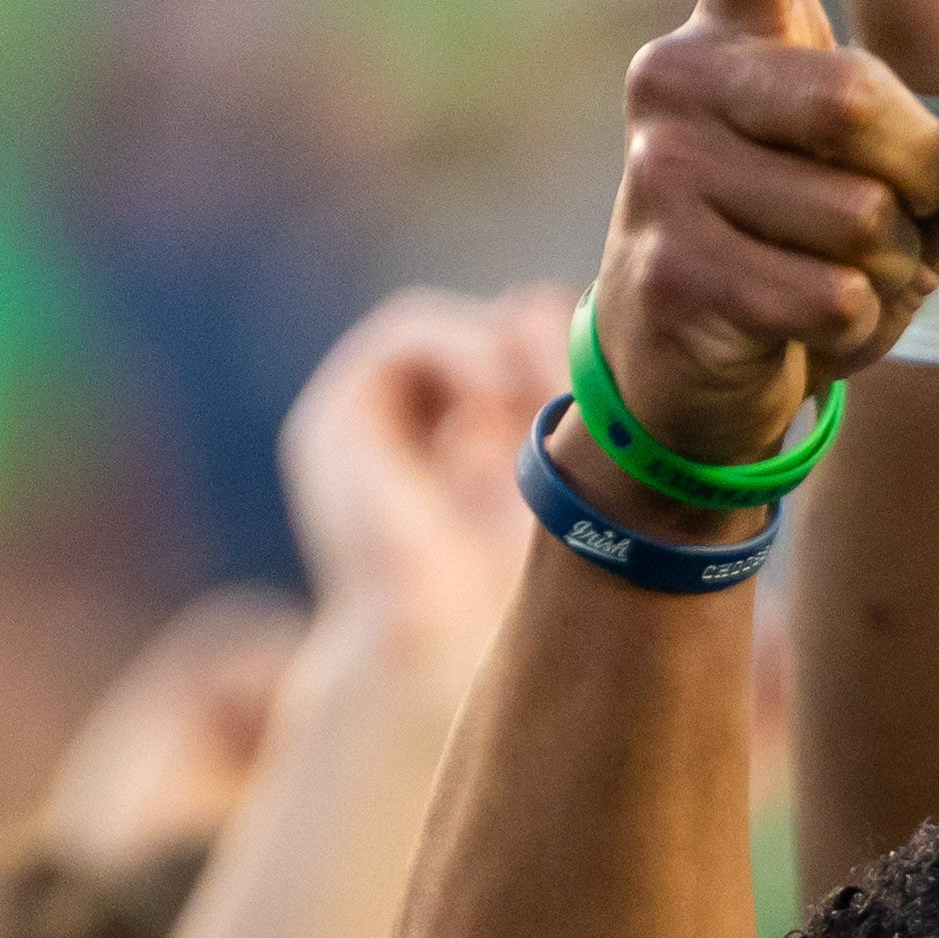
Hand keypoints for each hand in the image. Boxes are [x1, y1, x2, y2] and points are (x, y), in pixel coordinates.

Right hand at [282, 283, 572, 640]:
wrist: (439, 640)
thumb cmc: (506, 579)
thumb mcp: (548, 469)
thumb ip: (547, 385)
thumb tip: (533, 297)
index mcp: (470, 456)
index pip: (518, 364)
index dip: (561, 354)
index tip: (604, 377)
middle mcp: (419, 434)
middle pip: (488, 340)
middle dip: (538, 347)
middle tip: (576, 370)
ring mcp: (372, 424)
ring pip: (452, 333)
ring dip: (502, 345)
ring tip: (536, 389)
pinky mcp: (334, 417)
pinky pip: (404, 335)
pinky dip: (459, 344)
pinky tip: (495, 386)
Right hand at [576, 0, 938, 523]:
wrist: (702, 382)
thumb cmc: (809, 264)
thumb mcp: (913, 211)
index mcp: (740, 37)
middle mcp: (682, 79)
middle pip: (862, 102)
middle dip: (916, 184)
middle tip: (900, 231)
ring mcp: (662, 170)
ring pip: (856, 215)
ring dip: (887, 276)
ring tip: (838, 287)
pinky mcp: (668, 262)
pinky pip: (825, 292)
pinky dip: (853, 330)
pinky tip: (807, 332)